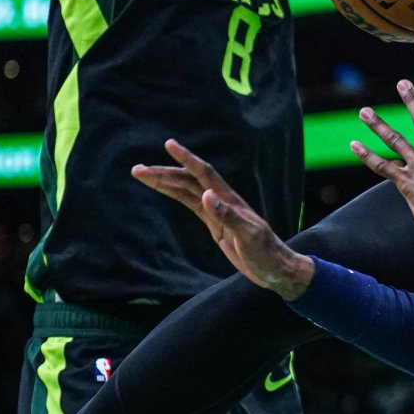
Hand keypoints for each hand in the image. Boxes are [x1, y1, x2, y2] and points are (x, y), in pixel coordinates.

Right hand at [133, 141, 314, 299]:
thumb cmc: (265, 253)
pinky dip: (176, 195)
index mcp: (230, 201)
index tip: (169, 145)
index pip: (204, 174)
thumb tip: (207, 195)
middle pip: (188, 181)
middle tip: (138, 169)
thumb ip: (228, 216)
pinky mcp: (215, 225)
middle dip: (164, 173)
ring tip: (142, 175)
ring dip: (165, 182)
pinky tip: (165, 189)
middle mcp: (222, 202)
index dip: (187, 159)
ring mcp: (218, 212)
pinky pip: (191, 205)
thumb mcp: (247, 237)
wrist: (276, 269)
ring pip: (186, 191)